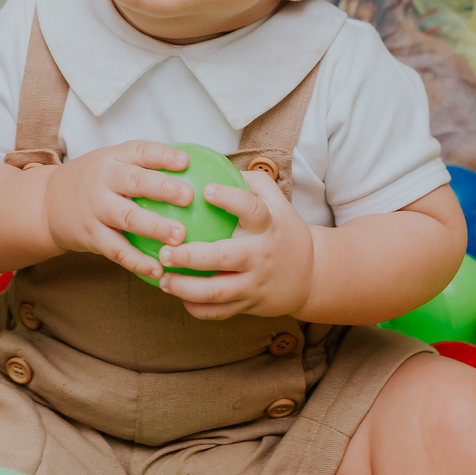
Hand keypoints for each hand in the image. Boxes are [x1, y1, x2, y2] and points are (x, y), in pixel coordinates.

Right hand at [41, 141, 193, 278]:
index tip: (185, 162)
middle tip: (188, 196)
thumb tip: (195, 166)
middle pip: (134, 182)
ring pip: (127, 218)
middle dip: (162, 188)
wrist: (46, 203)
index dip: (162, 156)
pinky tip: (159, 269)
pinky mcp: (90, 236)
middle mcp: (102, 181)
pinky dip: (138, 262)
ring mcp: (95, 209)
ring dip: (154, 227)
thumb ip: (143, 164)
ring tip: (179, 237)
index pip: (139, 151)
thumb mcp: (110, 162)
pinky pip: (117, 250)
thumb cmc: (93, 181)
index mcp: (112, 159)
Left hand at [157, 171, 314, 319]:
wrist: (312, 274)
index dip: (230, 198)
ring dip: (184, 287)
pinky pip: (218, 312)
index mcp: (267, 225)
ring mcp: (255, 283)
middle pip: (224, 257)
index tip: (206, 190)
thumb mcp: (277, 201)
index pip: (251, 209)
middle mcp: (261, 255)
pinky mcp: (249, 305)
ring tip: (162, 278)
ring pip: (216, 291)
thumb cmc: (283, 230)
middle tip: (165, 250)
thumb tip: (215, 162)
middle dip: (191, 256)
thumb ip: (251, 181)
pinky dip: (196, 307)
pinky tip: (177, 295)